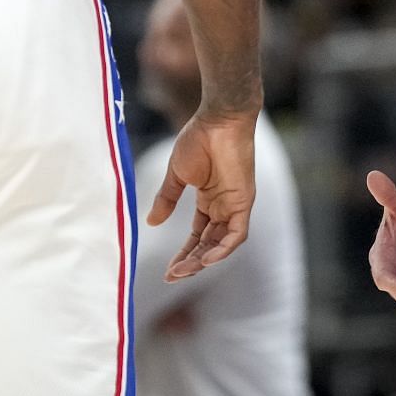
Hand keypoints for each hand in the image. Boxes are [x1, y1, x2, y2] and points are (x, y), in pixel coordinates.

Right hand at [147, 110, 256, 281]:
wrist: (218, 120)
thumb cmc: (199, 139)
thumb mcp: (177, 175)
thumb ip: (166, 199)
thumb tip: (151, 223)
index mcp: (209, 199)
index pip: (198, 235)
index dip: (184, 253)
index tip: (169, 270)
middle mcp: (223, 206)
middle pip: (209, 244)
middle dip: (191, 262)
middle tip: (172, 276)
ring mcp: (234, 204)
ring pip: (222, 243)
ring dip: (204, 260)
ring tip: (184, 271)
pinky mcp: (244, 201)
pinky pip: (237, 234)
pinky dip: (224, 248)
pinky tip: (207, 260)